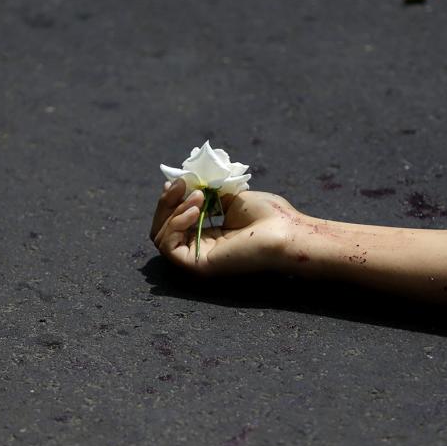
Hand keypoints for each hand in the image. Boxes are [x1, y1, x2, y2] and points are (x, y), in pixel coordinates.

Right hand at [149, 179, 299, 275]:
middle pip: (161, 228)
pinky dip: (174, 224)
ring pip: (160, 236)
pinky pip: (168, 246)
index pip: (174, 220)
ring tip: (197, 197)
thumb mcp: (231, 195)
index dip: (171, 200)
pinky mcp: (197, 266)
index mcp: (208, 235)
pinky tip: (195, 211)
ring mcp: (198, 259)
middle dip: (167, 202)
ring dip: (172, 211)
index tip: (180, 180)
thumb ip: (207, 191)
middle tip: (181, 183)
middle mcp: (200, 248)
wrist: (286, 232)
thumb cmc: (269, 216)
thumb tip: (184, 179)